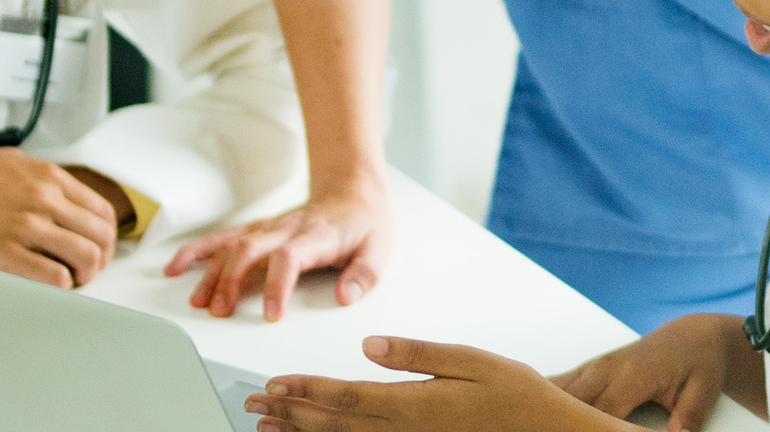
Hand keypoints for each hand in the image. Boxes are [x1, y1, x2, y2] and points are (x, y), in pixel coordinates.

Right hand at [0, 149, 120, 287]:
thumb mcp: (10, 161)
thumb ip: (43, 176)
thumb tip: (68, 194)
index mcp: (48, 177)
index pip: (102, 212)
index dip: (106, 235)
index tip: (97, 247)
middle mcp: (44, 199)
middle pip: (101, 237)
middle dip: (101, 258)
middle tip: (88, 269)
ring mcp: (26, 227)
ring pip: (86, 258)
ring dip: (85, 274)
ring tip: (71, 279)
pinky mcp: (6, 254)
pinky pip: (56, 278)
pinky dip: (62, 286)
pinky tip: (50, 284)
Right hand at [169, 190, 394, 320]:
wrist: (352, 192)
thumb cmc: (365, 224)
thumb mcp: (381, 247)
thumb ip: (366, 274)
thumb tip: (346, 296)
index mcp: (316, 236)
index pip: (289, 258)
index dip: (276, 285)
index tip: (270, 314)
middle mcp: (285, 230)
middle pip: (250, 251)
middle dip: (231, 281)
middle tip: (221, 312)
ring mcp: (267, 229)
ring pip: (231, 246)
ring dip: (211, 272)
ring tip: (198, 301)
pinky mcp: (256, 231)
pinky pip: (222, 238)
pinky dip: (196, 251)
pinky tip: (176, 266)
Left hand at [246, 336, 634, 431]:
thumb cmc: (517, 397)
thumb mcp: (471, 360)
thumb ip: (418, 353)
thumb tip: (370, 346)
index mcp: (413, 404)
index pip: (344, 396)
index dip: (304, 390)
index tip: (272, 385)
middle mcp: (403, 430)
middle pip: (332, 423)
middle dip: (289, 412)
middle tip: (253, 406)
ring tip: (270, 427)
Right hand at [554, 314, 764, 430]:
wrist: (696, 336)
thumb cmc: (699, 362)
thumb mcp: (703, 390)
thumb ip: (688, 416)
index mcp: (633, 374)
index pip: (602, 412)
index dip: (589, 431)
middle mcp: (608, 367)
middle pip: (572, 404)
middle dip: (562, 423)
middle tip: (545, 430)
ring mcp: (596, 366)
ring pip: (559, 391)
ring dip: (550, 410)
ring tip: (534, 423)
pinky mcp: (592, 368)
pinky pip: (560, 384)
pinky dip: (548, 396)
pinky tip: (536, 410)